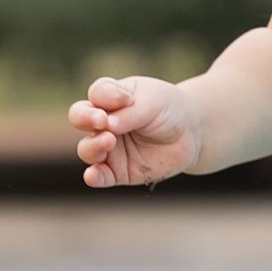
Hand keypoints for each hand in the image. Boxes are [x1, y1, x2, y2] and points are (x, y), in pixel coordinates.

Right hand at [69, 75, 201, 189]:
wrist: (192, 133)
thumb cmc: (169, 109)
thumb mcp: (153, 102)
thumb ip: (130, 113)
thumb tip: (106, 126)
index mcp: (111, 97)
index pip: (97, 94)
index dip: (104, 96)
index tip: (125, 100)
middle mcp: (104, 122)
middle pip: (79, 118)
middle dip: (84, 118)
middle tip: (101, 121)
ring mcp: (109, 147)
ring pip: (86, 148)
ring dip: (93, 146)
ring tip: (109, 141)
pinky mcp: (117, 171)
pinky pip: (99, 176)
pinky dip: (93, 176)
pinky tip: (93, 174)